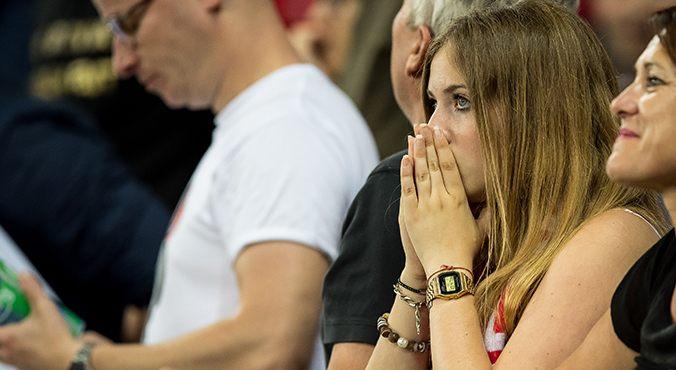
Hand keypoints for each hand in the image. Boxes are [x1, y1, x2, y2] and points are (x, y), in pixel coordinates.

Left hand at [0, 273, 81, 369]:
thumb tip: (23, 276)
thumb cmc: (56, 339)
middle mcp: (6, 352)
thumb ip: (32, 291)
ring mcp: (15, 362)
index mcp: (5, 338)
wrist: (70, 361)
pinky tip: (31, 342)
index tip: (4, 311)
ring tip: (19, 331)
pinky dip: (18, 350)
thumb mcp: (45, 309)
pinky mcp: (26, 367)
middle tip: (10, 320)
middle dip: (3, 330)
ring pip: (3, 352)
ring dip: (7, 342)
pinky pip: (15, 358)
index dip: (0, 317)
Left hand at [400, 124, 487, 273]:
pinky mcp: (411, 215)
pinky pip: (407, 189)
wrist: (446, 268)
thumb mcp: (482, 229)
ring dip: (417, 152)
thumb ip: (488, 212)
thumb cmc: (466, 250)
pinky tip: (405, 159)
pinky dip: (406, 172)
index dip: (443, 147)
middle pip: (433, 164)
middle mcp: (442, 198)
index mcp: (459, 198)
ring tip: (414, 136)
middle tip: (424, 126)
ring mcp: (425, 205)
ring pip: (420, 172)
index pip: (450, 166)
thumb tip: (498, 200)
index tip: (440, 133)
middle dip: (428, 143)